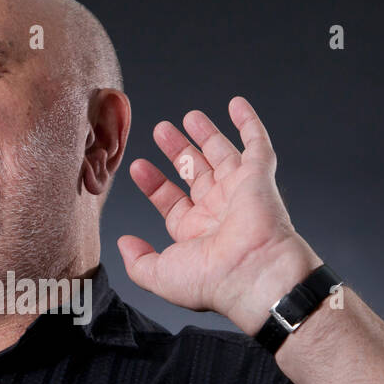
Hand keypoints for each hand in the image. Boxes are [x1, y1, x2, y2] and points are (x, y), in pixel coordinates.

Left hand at [116, 95, 319, 328]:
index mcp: (196, 233)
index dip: (154, 184)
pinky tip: (236, 104)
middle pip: (195, 173)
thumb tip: (123, 244)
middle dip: (178, 151)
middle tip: (161, 130)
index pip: (172, 201)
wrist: (252, 273)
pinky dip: (248, 123)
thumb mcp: (159, 275)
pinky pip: (257, 143)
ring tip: (188, 115)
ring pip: (222, 155)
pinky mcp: (260, 176)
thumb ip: (137, 261)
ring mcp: (240, 192)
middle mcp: (219, 211)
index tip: (137, 166)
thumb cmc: (210, 279)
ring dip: (205, 134)